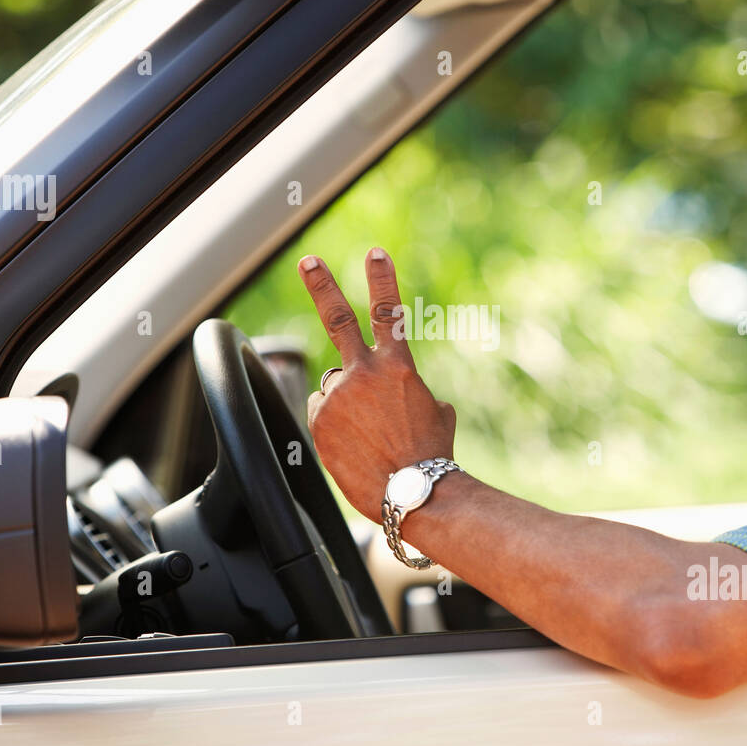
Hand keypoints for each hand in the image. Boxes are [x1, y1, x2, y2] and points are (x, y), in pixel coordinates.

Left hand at [299, 247, 456, 521]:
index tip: (375, 253)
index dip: (382, 279)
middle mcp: (364, 373)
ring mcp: (339, 395)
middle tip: (308, 261)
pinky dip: (333, 427)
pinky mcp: (320, 421)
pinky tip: (353, 446)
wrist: (415, 492)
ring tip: (367, 436)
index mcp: (398, 366)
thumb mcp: (437, 415)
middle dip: (322, 285)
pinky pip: (322, 415)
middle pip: (337, 319)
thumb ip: (417, 394)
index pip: (390, 312)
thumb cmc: (432, 457)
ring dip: (345, 405)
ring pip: (333, 388)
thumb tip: (414, 399)